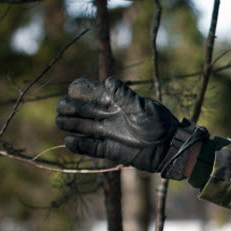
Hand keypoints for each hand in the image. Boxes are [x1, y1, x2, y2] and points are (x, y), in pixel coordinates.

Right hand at [55, 77, 204, 177]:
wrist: (169, 149)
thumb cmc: (160, 125)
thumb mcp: (143, 108)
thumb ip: (125, 96)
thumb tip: (108, 80)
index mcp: (115, 101)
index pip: (90, 91)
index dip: (79, 89)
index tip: (74, 91)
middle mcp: (107, 115)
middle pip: (80, 108)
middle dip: (68, 106)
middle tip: (64, 108)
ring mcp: (107, 133)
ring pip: (80, 126)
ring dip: (68, 123)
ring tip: (62, 122)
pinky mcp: (109, 150)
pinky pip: (88, 147)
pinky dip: (78, 145)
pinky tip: (70, 141)